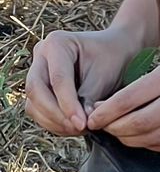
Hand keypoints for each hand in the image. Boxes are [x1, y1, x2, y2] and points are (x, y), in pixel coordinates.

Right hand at [24, 26, 140, 135]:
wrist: (115, 52)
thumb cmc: (111, 59)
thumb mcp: (104, 76)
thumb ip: (88, 98)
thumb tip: (79, 124)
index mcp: (57, 43)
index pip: (58, 79)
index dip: (68, 105)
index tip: (82, 123)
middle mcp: (41, 54)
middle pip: (36, 90)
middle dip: (56, 114)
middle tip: (78, 128)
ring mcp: (37, 71)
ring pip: (33, 103)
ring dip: (53, 121)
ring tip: (79, 129)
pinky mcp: (38, 88)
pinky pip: (36, 110)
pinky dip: (53, 122)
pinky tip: (72, 127)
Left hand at [85, 45, 159, 151]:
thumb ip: (147, 86)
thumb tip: (113, 107)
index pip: (129, 99)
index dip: (106, 113)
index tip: (93, 117)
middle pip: (137, 124)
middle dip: (115, 129)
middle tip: (103, 127)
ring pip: (151, 140)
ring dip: (129, 140)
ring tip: (120, 133)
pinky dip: (149, 145)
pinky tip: (142, 138)